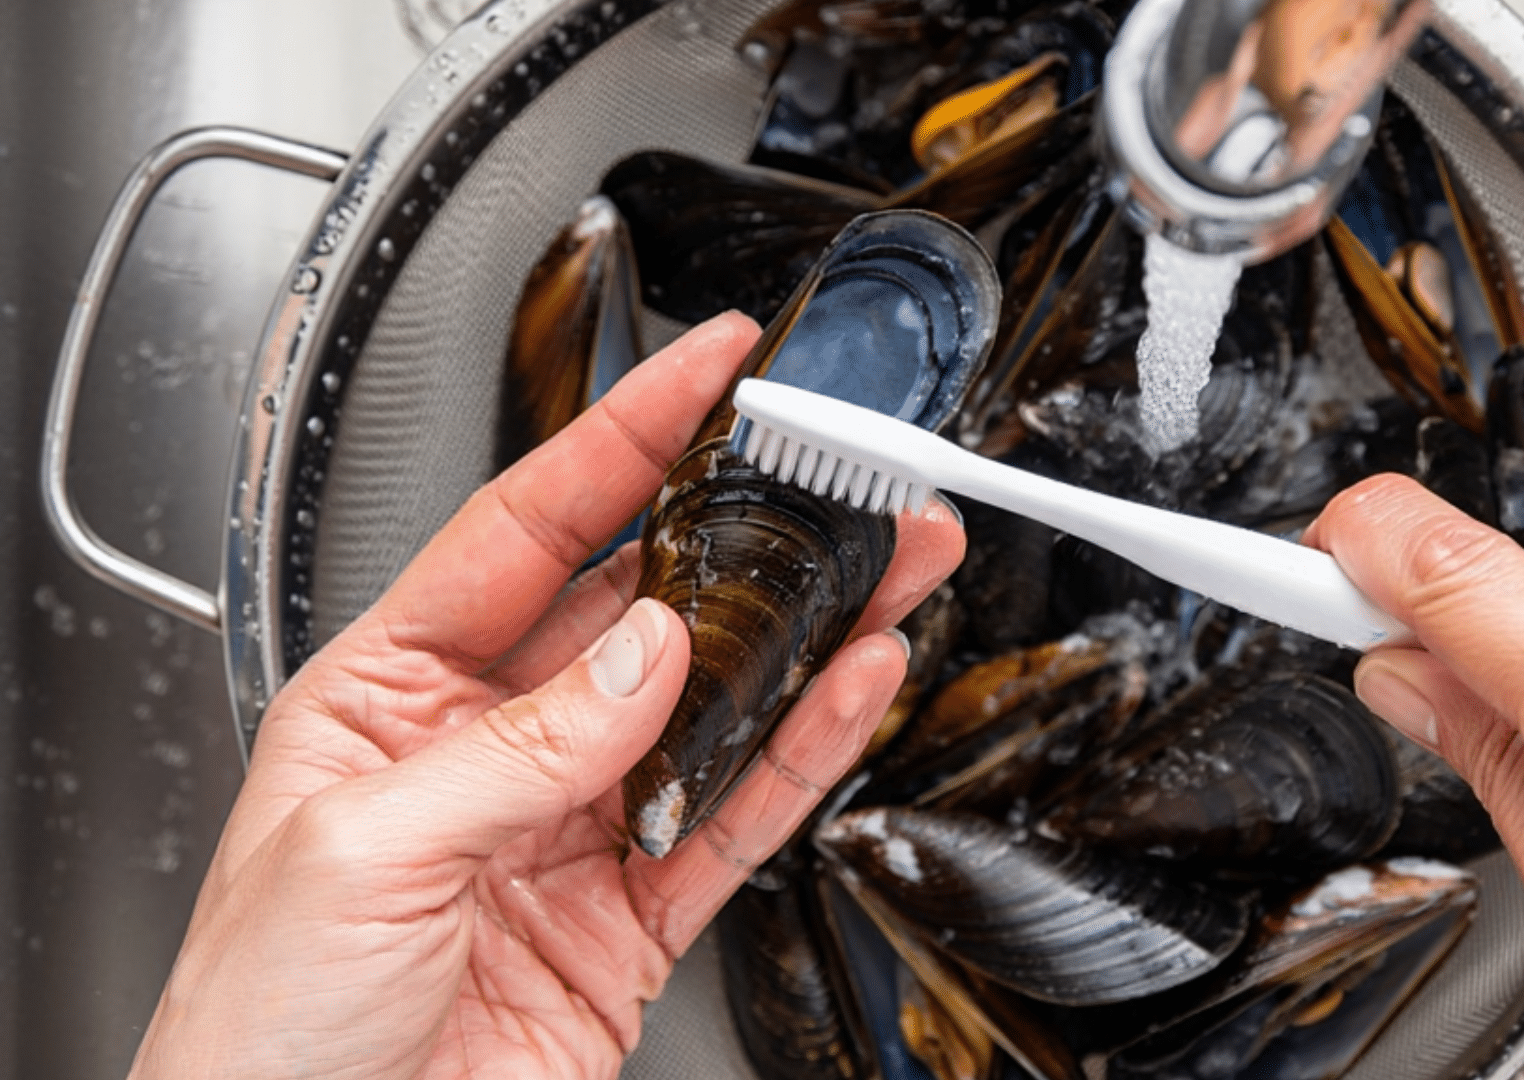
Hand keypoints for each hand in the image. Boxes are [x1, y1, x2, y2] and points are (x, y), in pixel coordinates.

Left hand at [127, 313, 965, 1079]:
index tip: (705, 370)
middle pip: (647, 604)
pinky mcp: (632, 915)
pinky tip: (851, 688)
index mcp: (393, 691)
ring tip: (888, 566)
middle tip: (834, 472)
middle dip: (747, 533)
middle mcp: (492, 742)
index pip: (529, 528)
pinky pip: (734, 814)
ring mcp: (572, 826)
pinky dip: (802, 752)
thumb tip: (648, 658)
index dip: (624, 438)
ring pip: (715, 704)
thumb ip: (522, 747)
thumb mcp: (366, 851)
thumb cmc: (261, 1028)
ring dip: (805, 635)